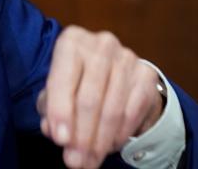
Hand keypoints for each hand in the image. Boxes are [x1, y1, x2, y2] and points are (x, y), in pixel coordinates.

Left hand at [37, 26, 164, 167]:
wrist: (115, 72)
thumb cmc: (76, 82)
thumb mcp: (57, 91)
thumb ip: (50, 109)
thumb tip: (52, 130)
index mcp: (71, 41)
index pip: (63, 79)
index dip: (60, 112)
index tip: (60, 140)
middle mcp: (101, 44)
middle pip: (89, 98)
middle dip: (81, 136)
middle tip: (75, 162)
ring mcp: (127, 58)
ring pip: (112, 109)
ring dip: (99, 142)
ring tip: (89, 161)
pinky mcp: (146, 75)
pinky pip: (132, 112)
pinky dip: (119, 134)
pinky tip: (109, 146)